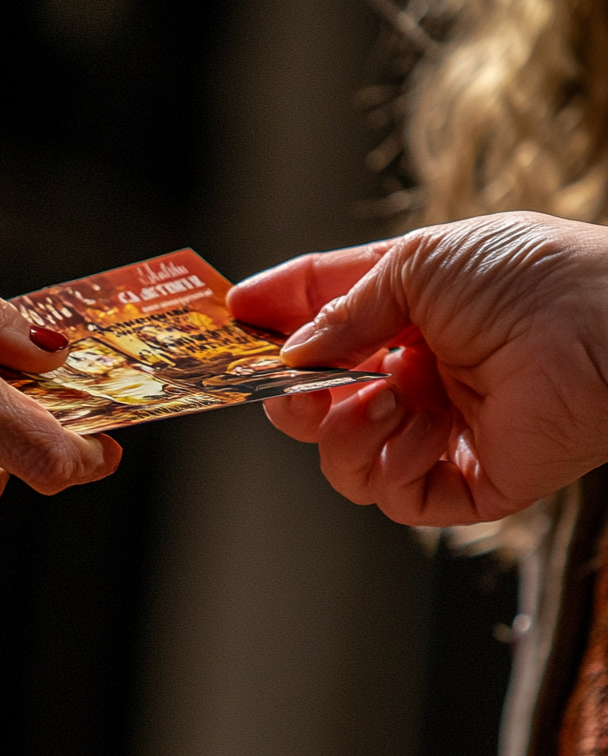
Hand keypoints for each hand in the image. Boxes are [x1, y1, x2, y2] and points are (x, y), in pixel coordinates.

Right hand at [226, 212, 607, 525]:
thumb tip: (289, 351)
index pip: (319, 313)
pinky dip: (386, 461)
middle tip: (285, 382)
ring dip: (342, 428)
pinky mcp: (463, 480)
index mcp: (403, 308)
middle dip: (289, 393)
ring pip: (340, 454)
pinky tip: (414, 423)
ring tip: (383, 396)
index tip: (228, 316)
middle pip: (313, 398)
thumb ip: (344, 309)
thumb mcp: (419, 264)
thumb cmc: (528, 274)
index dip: (271, 315)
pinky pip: (390, 491)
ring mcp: (433, 426)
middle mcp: (410, 370)